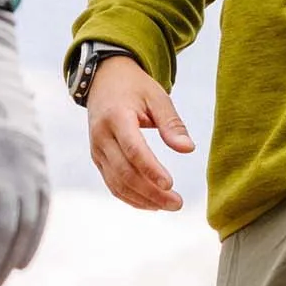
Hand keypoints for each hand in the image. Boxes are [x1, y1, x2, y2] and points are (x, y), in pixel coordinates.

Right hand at [86, 54, 193, 211]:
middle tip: (177, 204)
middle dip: (151, 192)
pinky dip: (131, 197)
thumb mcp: (157, 97)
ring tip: (168, 205)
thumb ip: (172, 124)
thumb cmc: (134, 88)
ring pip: (117, 183)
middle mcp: (102, 136)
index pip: (133, 149)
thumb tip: (188, 149)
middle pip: (125, 172)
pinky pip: (113, 183)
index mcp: (116, 117)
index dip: (151, 169)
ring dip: (142, 199)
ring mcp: (97, 149)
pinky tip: (151, 204)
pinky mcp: (98, 158)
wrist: (103, 80)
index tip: (170, 185)